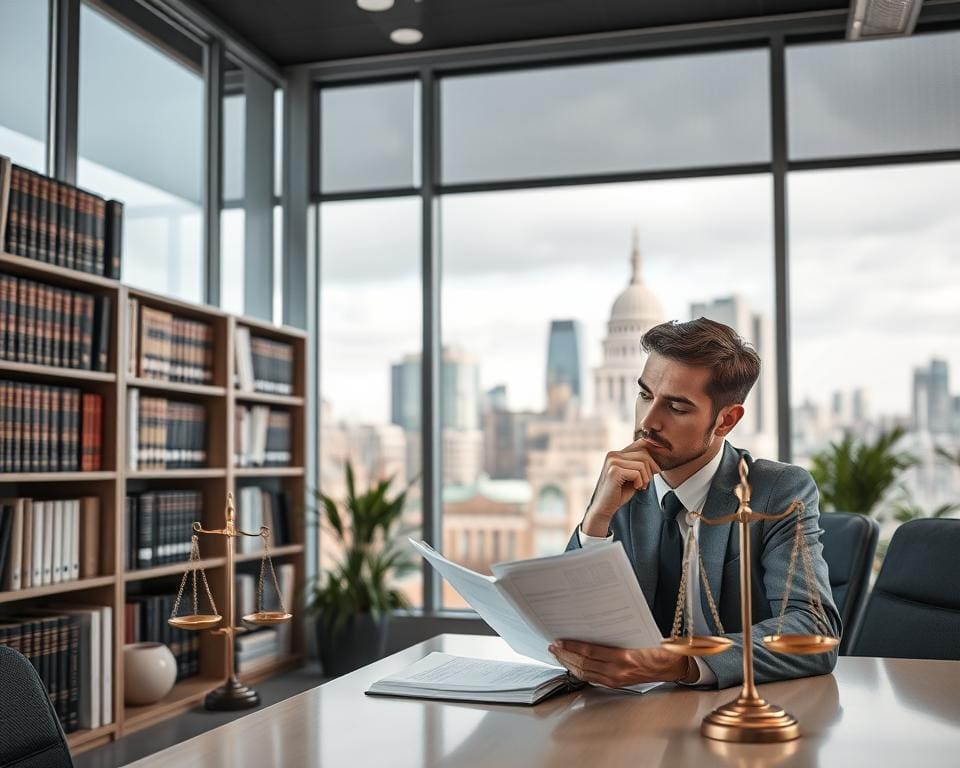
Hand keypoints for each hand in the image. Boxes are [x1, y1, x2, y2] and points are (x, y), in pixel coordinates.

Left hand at [548, 639, 697, 686]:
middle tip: (553, 647)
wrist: (674, 667)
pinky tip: (574, 664)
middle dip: (565, 655)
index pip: (589, 652)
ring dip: (569, 664)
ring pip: (585, 673)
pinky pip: (593, 678)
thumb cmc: (659, 648)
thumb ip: (620, 631)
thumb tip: (595, 620)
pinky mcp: (617, 683)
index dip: (571, 646)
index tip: (559, 640)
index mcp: (624, 656)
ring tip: (558, 655)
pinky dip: (580, 671)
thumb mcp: (640, 634)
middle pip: (583, 664)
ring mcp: (616, 679)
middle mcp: (618, 671)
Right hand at [582, 441, 660, 535]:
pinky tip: (635, 488)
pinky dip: (640, 482)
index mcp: (616, 454)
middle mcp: (613, 454)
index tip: (657, 469)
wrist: (604, 508)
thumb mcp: (632, 476)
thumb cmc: (619, 493)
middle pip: (644, 453)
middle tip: (646, 482)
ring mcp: (612, 461)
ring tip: (640, 486)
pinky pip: (637, 473)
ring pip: (642, 464)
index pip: (641, 444)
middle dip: (651, 469)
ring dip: (646, 478)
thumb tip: (658, 451)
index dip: (653, 454)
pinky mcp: (614, 471)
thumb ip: (640, 464)